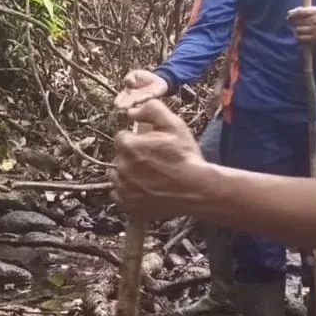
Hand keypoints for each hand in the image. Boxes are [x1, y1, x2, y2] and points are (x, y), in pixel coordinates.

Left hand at [113, 99, 204, 220]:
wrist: (197, 189)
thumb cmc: (186, 157)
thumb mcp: (174, 125)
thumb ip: (151, 110)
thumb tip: (133, 111)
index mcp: (129, 146)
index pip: (122, 137)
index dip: (137, 140)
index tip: (150, 145)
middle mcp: (121, 167)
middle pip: (120, 156)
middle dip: (132, 156)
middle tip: (154, 161)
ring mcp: (123, 188)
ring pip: (118, 175)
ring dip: (128, 173)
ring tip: (150, 175)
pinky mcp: (127, 204)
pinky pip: (120, 195)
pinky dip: (129, 192)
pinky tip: (145, 189)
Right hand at [114, 69, 168, 110]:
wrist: (158, 80)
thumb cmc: (144, 77)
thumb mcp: (135, 74)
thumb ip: (129, 77)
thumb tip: (130, 83)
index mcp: (127, 92)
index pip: (121, 97)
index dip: (119, 100)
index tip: (116, 103)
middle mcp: (133, 97)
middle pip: (127, 101)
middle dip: (123, 104)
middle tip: (119, 107)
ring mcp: (141, 99)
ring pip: (135, 103)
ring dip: (130, 105)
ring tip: (126, 108)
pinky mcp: (149, 99)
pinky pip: (145, 100)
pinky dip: (141, 101)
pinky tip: (138, 103)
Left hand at [287, 6, 315, 43]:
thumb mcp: (314, 10)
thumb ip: (301, 10)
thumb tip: (288, 13)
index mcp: (315, 11)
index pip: (299, 12)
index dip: (291, 15)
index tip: (289, 16)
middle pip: (297, 21)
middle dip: (293, 22)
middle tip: (294, 23)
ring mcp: (315, 29)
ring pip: (297, 29)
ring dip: (296, 30)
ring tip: (299, 29)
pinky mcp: (315, 37)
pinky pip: (300, 37)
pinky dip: (298, 36)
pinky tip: (301, 34)